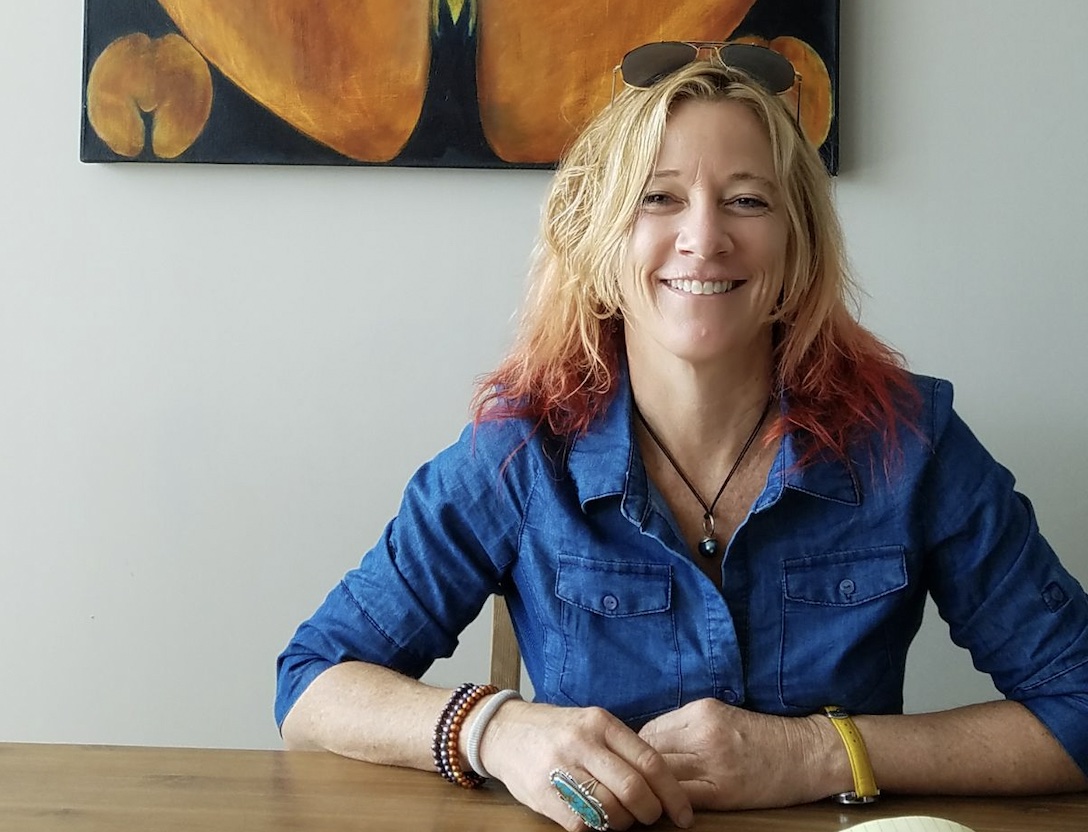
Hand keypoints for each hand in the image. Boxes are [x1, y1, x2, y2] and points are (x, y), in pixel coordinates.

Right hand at [479, 699, 693, 830]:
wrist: (505, 731)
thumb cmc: (558, 731)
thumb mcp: (591, 724)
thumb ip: (622, 749)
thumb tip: (662, 785)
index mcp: (601, 723)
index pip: (650, 762)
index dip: (673, 793)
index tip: (684, 813)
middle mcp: (583, 743)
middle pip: (634, 788)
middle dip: (652, 812)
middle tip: (652, 817)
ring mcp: (561, 768)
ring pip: (611, 810)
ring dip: (625, 823)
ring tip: (623, 818)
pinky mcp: (544, 794)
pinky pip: (583, 824)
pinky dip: (597, 829)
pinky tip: (596, 820)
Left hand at [638, 699, 835, 809]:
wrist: (806, 753)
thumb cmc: (764, 738)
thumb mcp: (722, 716)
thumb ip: (687, 726)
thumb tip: (652, 744)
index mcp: (700, 711)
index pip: (649, 730)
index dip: (637, 751)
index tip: (636, 765)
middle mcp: (702, 732)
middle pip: (649, 751)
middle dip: (638, 769)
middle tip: (634, 785)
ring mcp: (712, 760)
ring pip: (660, 774)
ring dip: (650, 787)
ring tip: (646, 798)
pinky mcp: (723, 789)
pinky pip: (681, 796)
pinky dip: (668, 803)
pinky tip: (667, 808)